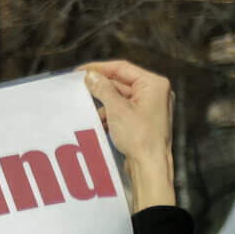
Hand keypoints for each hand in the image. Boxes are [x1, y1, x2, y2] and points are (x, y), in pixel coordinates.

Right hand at [82, 61, 173, 210]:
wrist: (150, 165)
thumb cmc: (139, 136)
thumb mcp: (117, 110)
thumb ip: (103, 89)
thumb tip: (90, 75)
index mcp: (154, 84)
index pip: (122, 68)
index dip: (99, 68)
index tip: (79, 72)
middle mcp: (155, 92)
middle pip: (122, 82)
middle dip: (101, 87)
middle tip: (79, 87)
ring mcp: (151, 106)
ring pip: (121, 97)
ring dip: (103, 102)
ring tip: (87, 107)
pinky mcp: (145, 119)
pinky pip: (124, 109)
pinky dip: (110, 113)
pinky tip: (97, 120)